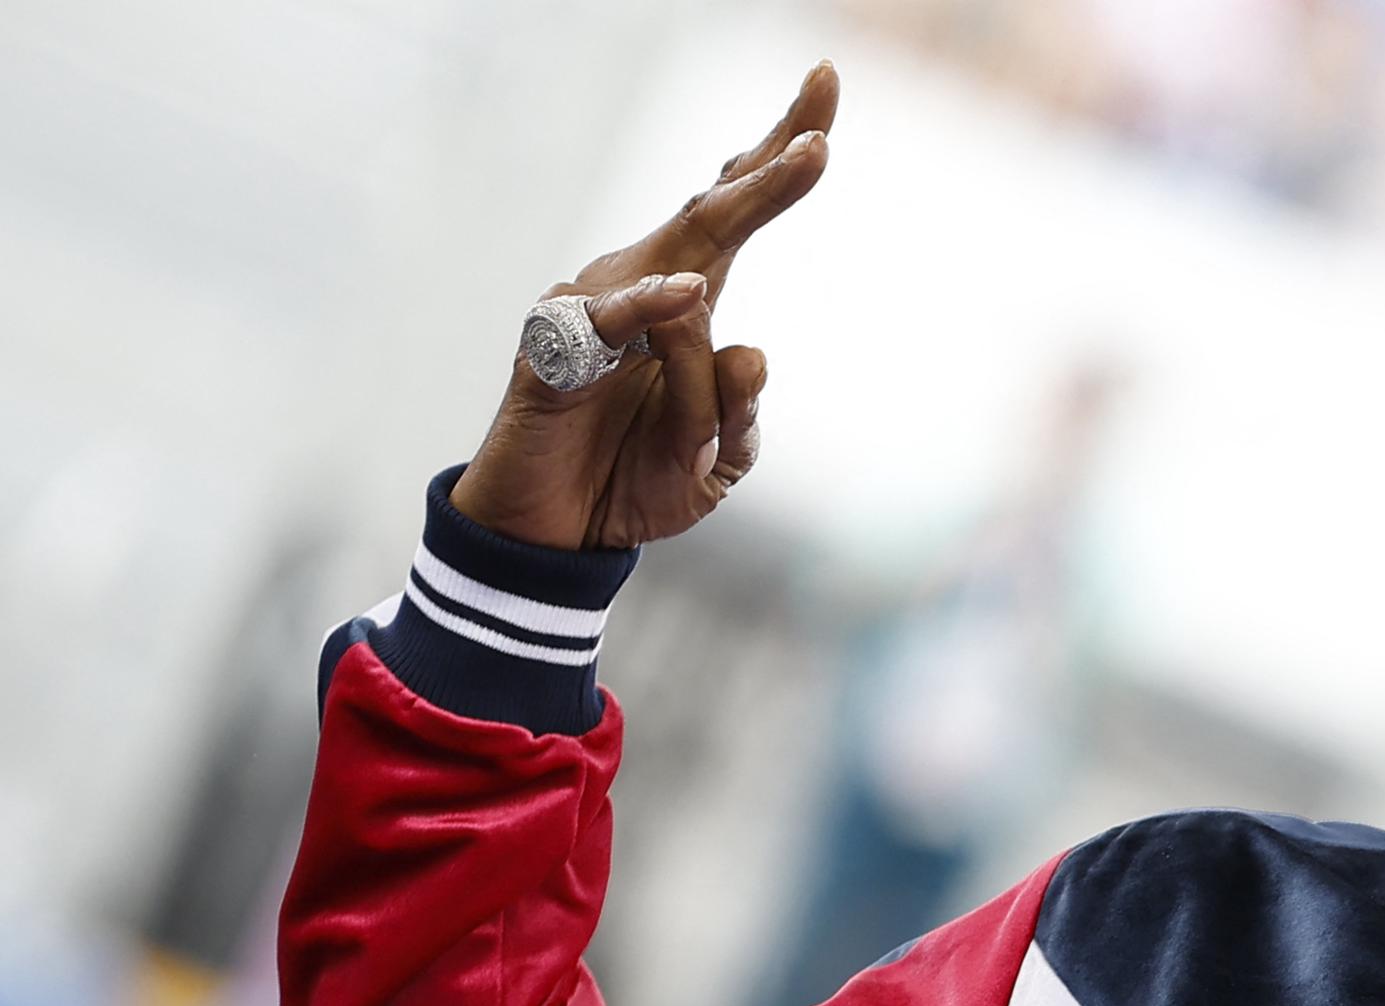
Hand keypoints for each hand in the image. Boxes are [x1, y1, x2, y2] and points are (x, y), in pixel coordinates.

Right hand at [450, 62, 839, 551]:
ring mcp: (594, 311)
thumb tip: (753, 353)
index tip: (826, 83)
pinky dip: (649, 308)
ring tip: (809, 162)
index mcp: (689, 301)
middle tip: (821, 132)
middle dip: (770, 166)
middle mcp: (642, 287)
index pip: (733, 209)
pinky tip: (690, 292)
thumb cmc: (635, 480)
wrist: (556, 537)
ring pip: (683, 273)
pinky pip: (607, 323)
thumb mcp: (716, 461)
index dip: (776, 152)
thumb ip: (742, 414)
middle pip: (711, 212)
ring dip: (742, 242)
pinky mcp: (553, 352)